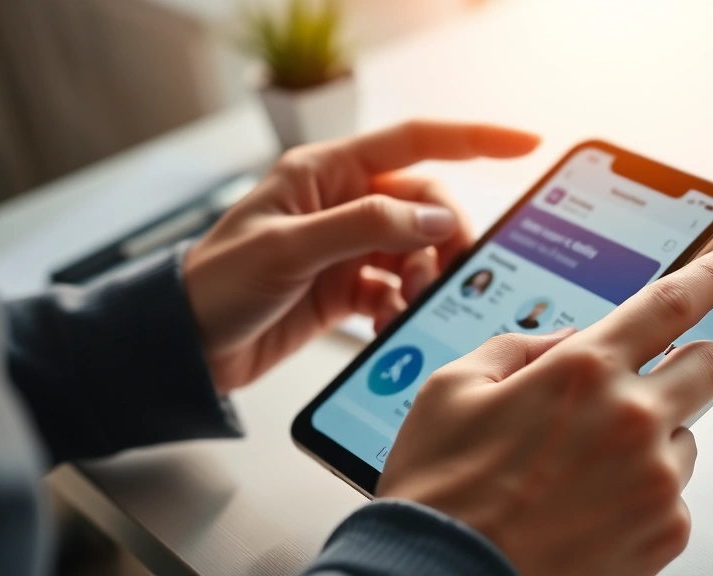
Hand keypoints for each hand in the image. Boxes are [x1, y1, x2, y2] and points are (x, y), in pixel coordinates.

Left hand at [183, 121, 539, 392]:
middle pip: (425, 205)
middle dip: (444, 238)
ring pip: (417, 250)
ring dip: (424, 278)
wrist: (187, 348)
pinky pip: (397, 288)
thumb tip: (438, 217)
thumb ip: (368, 225)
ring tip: (408, 306)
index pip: (415, 141)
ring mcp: (347, 246)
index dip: (475, 138)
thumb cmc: (219, 285)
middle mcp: (342, 203)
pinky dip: (403, 307)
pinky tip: (389, 325)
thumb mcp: (291, 248)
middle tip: (444, 277)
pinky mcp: (347, 286)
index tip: (525, 144)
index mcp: (326, 172)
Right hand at [377, 249, 712, 575]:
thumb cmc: (441, 492)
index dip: (711, 275)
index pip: (671, 303)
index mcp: (581, 370)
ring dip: (653, 438)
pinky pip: (674, 496)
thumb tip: (564, 339)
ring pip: (687, 437)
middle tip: (655, 375)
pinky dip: (644, 495)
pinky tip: (590, 508)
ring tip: (588, 469)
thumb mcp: (451, 389)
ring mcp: (654, 480)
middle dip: (693, 359)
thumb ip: (518, 347)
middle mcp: (631, 419)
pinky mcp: (663, 534)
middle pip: (710, 365)